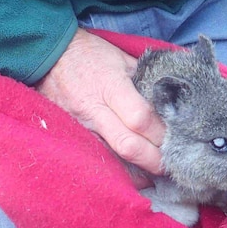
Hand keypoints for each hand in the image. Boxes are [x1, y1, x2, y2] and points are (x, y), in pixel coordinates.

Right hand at [35, 28, 165, 174]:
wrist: (48, 55)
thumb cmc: (90, 54)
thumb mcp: (121, 58)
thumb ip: (145, 80)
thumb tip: (173, 99)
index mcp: (110, 86)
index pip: (140, 118)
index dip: (161, 133)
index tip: (178, 137)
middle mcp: (94, 110)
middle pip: (128, 145)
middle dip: (154, 160)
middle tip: (173, 164)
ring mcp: (80, 126)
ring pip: (113, 158)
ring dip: (138, 169)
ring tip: (157, 171)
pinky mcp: (72, 135)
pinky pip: (99, 157)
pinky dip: (119, 168)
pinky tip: (135, 173)